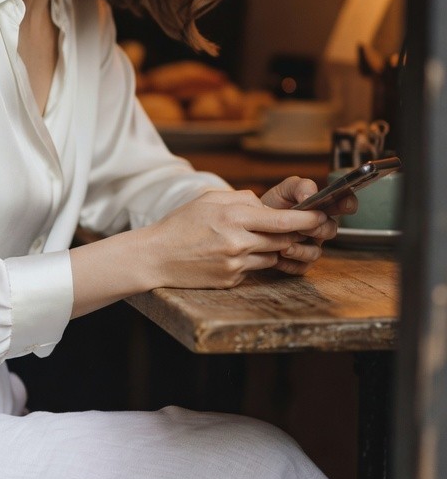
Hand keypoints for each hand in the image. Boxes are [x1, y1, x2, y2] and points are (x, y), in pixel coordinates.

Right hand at [137, 188, 331, 289]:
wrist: (156, 257)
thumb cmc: (180, 225)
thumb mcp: (208, 200)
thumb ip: (241, 198)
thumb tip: (265, 204)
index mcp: (233, 217)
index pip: (282, 219)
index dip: (307, 218)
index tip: (322, 216)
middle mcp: (238, 242)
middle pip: (282, 240)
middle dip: (290, 233)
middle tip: (292, 228)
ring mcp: (236, 264)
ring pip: (272, 256)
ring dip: (269, 248)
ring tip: (248, 240)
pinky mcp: (232, 280)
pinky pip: (255, 269)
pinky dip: (252, 261)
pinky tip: (231, 255)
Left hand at [261, 176, 356, 275]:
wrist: (250, 226)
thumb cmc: (270, 207)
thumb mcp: (283, 190)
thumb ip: (300, 186)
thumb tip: (311, 195)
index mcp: (320, 208)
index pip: (343, 204)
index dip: (348, 204)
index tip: (345, 205)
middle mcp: (318, 228)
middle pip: (331, 230)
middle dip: (317, 228)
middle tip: (300, 226)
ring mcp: (310, 246)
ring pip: (316, 252)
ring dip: (301, 250)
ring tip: (284, 245)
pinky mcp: (298, 262)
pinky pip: (301, 267)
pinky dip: (290, 263)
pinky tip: (278, 257)